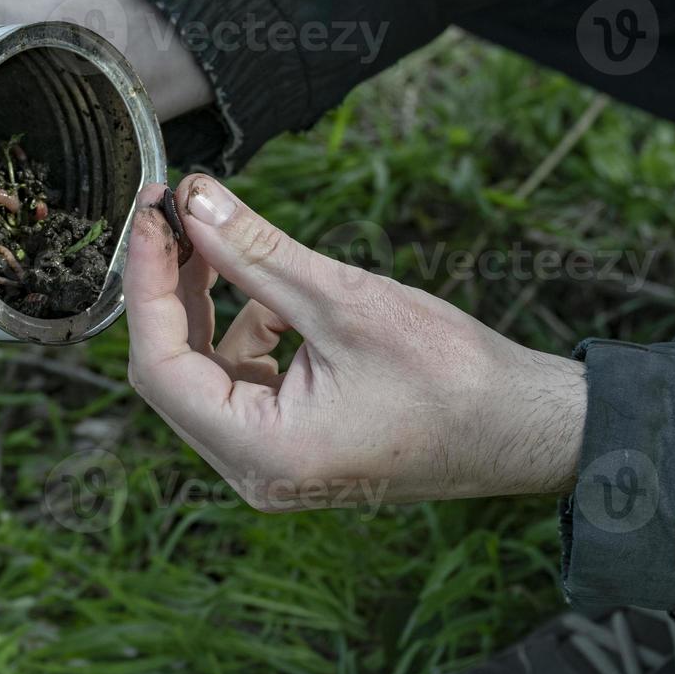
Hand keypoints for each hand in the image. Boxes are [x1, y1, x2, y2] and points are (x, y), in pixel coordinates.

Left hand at [123, 176, 587, 511]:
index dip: (146, 284)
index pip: (160, 365)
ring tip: (224, 240)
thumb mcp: (345, 300)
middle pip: (173, 371)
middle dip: (171, 289)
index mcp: (260, 452)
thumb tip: (195, 201)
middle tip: (178, 214)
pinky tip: (275, 292)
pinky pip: (242, 381)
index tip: (152, 215)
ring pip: (205, 373)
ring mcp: (271, 463)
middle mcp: (253, 472)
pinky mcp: (291, 444)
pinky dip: (246, 329)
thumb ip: (256, 252)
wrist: (528, 426)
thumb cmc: (454, 377)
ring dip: (208, 305)